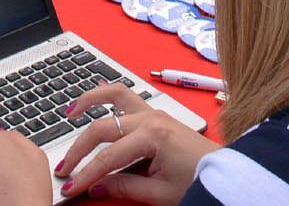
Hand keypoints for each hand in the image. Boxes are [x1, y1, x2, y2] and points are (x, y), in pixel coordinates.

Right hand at [54, 85, 216, 203]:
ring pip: (114, 96)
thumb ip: (124, 187)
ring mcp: (154, 112)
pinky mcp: (156, 114)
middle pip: (103, 128)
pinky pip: (127, 96)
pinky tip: (94, 99)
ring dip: (89, 101)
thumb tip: (94, 187)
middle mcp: (151, 117)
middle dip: (79, 149)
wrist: (225, 173)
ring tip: (68, 112)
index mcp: (153, 135)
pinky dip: (107, 95)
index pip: (108, 157)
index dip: (86, 174)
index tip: (70, 187)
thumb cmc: (199, 180)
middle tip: (64, 168)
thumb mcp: (160, 193)